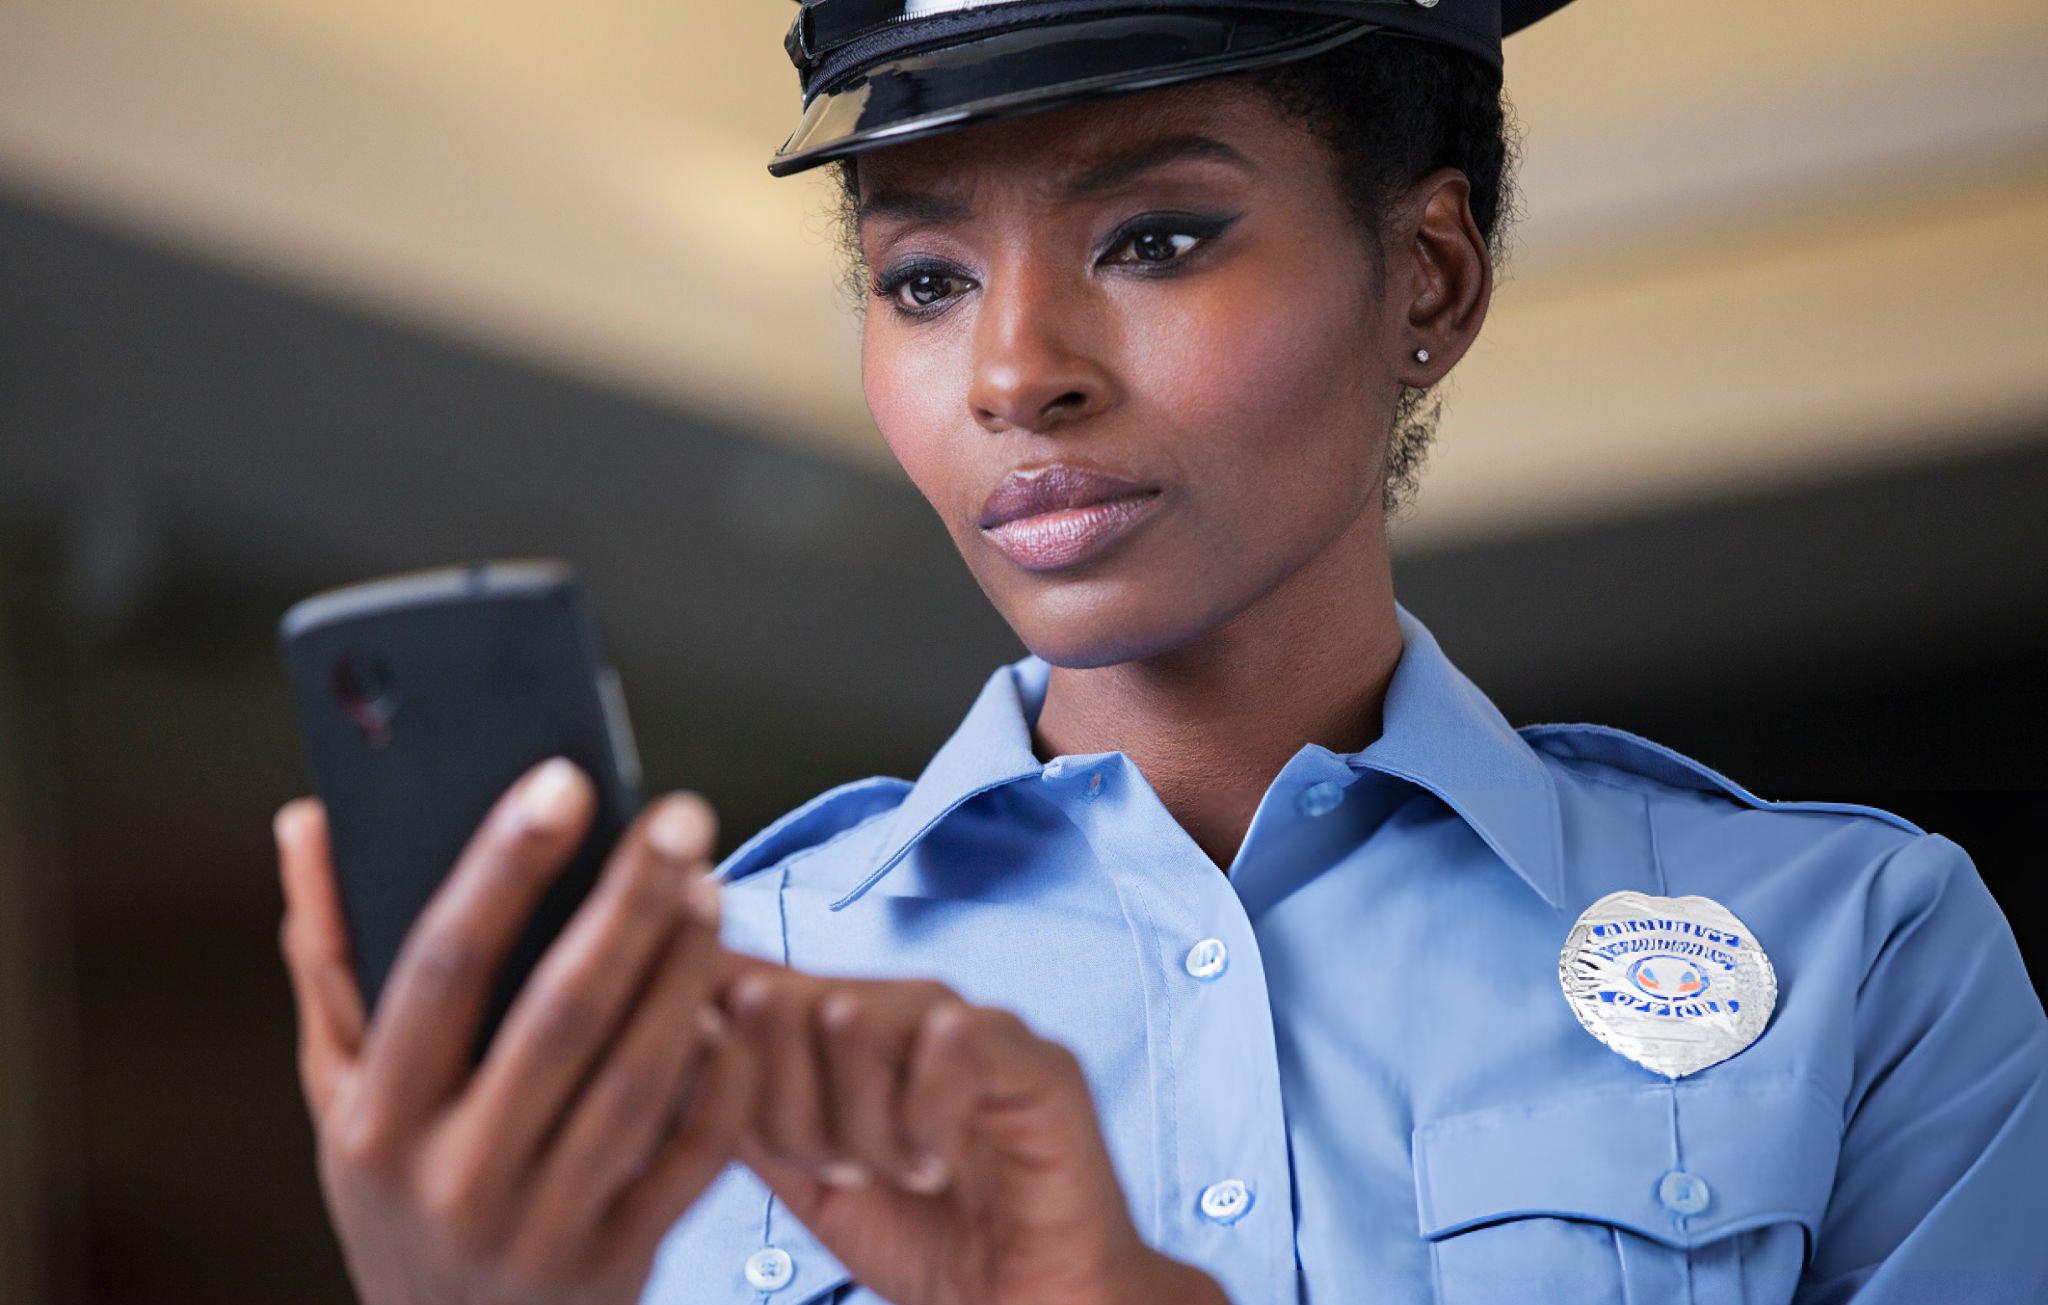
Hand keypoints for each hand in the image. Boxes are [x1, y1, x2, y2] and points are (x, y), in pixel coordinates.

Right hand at [274, 758, 757, 1303]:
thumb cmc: (397, 1194)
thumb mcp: (337, 1094)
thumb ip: (330, 957)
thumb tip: (309, 820)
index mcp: (376, 1122)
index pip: (440, 970)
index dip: (501, 868)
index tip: (562, 780)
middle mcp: (455, 1178)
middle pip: (561, 1015)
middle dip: (628, 904)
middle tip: (683, 817)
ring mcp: (544, 1228)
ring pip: (639, 1079)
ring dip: (685, 973)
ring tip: (710, 889)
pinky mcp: (622, 1261)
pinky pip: (695, 1151)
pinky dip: (723, 1071)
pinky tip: (731, 1002)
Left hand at [714, 964, 1228, 1304]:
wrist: (1029, 1303)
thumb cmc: (927, 1241)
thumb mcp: (808, 1179)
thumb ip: (747, 1115)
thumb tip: (667, 1048)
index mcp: (848, 1027)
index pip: (754, 979)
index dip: (718, 1016)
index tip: (715, 1068)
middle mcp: (905, 1006)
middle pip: (784, 1002)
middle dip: (789, 1110)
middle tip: (846, 1170)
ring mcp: (970, 1020)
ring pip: (854, 1016)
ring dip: (860, 1124)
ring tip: (903, 1172)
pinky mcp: (1033, 1053)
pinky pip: (948, 1039)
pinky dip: (925, 1121)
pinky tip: (942, 1166)